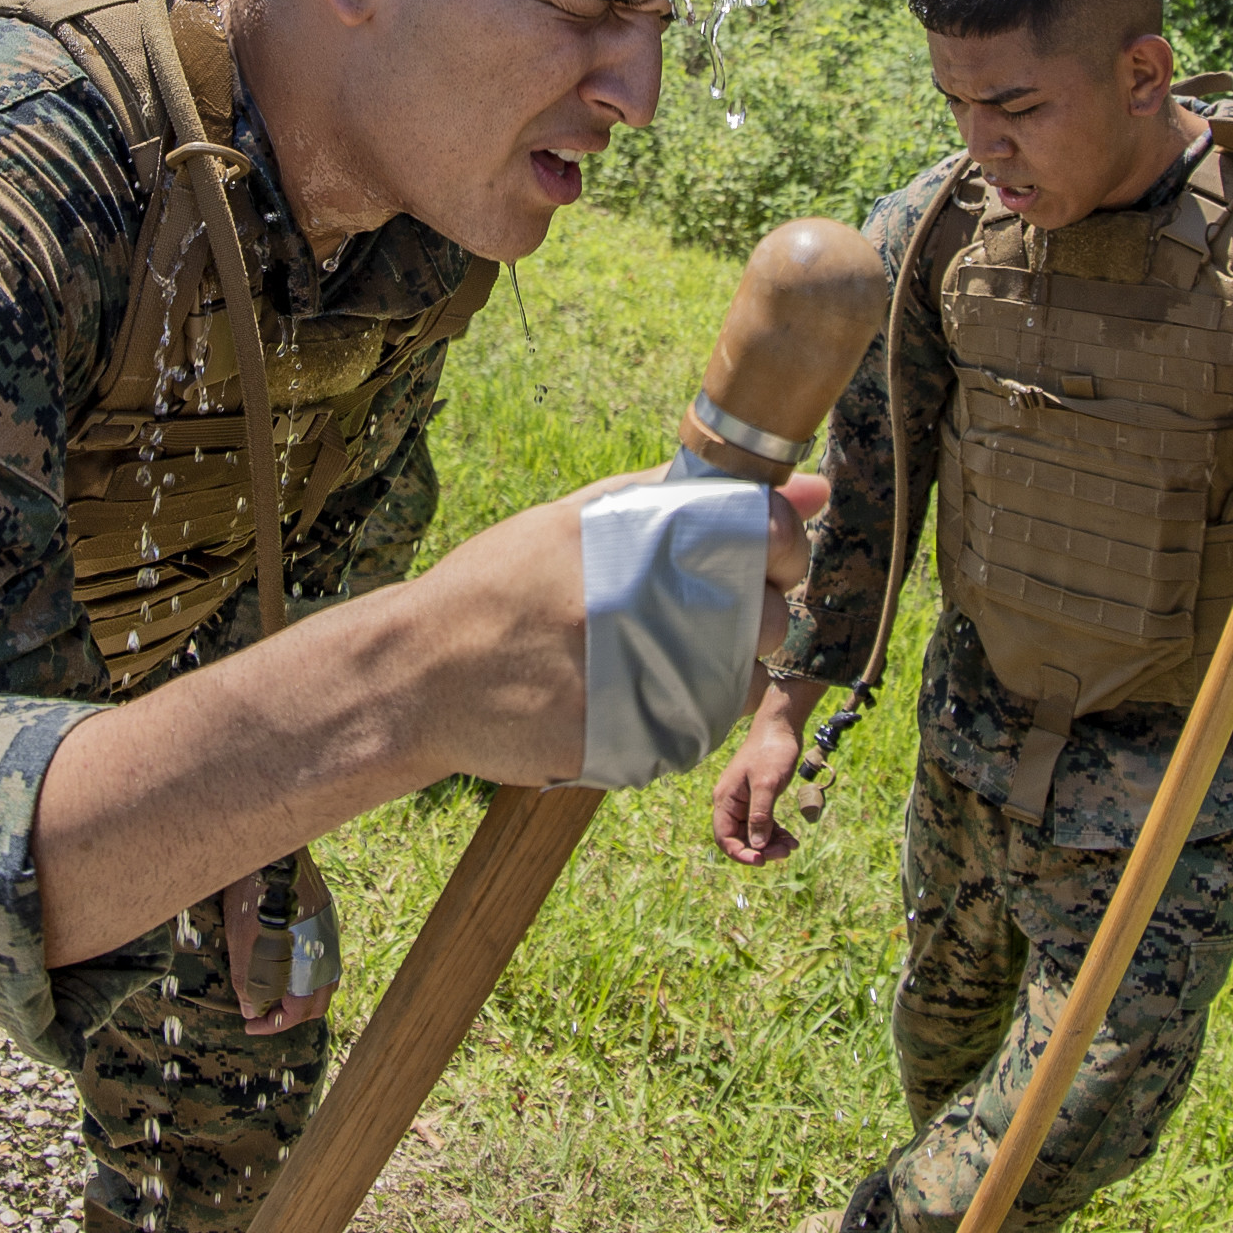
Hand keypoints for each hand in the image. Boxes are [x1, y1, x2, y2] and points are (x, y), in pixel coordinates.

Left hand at [221, 865, 328, 1036]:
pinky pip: (324, 959)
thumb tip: (251, 1011)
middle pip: (317, 1003)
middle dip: (289, 1015)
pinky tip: (284, 965)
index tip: (249, 1024)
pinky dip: (306, 974)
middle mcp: (327, 951)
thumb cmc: (252, 898)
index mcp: (308, 962)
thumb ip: (249, 982)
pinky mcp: (326, 918)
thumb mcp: (242, 943)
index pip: (297, 1012)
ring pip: (324, 982)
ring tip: (272, 994)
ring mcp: (330, 933)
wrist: (272, 850)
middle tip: (261, 1014)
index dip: (272, 1024)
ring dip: (300, 995)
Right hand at [404, 469, 829, 784]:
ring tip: (637, 655)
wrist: (420, 677)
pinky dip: (673, 713)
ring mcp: (647, 681)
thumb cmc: (505, 583)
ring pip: (739, 683)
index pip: (772, 535)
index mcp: (645, 538)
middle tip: (684, 615)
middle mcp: (654, 606)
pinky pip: (698, 731)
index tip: (763, 556)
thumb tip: (813, 486)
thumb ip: (698, 496)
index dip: (782, 547)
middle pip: (771, 619)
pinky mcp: (639, 746)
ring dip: (709, 670)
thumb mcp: (589, 516)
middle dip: (750, 618)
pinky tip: (618, 693)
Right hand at [713, 680, 818, 864]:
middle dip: (761, 849)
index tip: (763, 861)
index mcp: (725, 800)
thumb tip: (758, 845)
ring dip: (771, 844)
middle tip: (784, 853)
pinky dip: (776, 833)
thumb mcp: (766, 784)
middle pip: (739, 838)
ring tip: (792, 846)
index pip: (725, 837)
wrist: (781, 728)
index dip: (741, 853)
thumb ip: (760, 815)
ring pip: (753, 834)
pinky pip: (763, 824)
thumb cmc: (772, 751)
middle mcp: (731, 803)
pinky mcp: (758, 799)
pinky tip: (791, 838)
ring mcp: (744, 802)